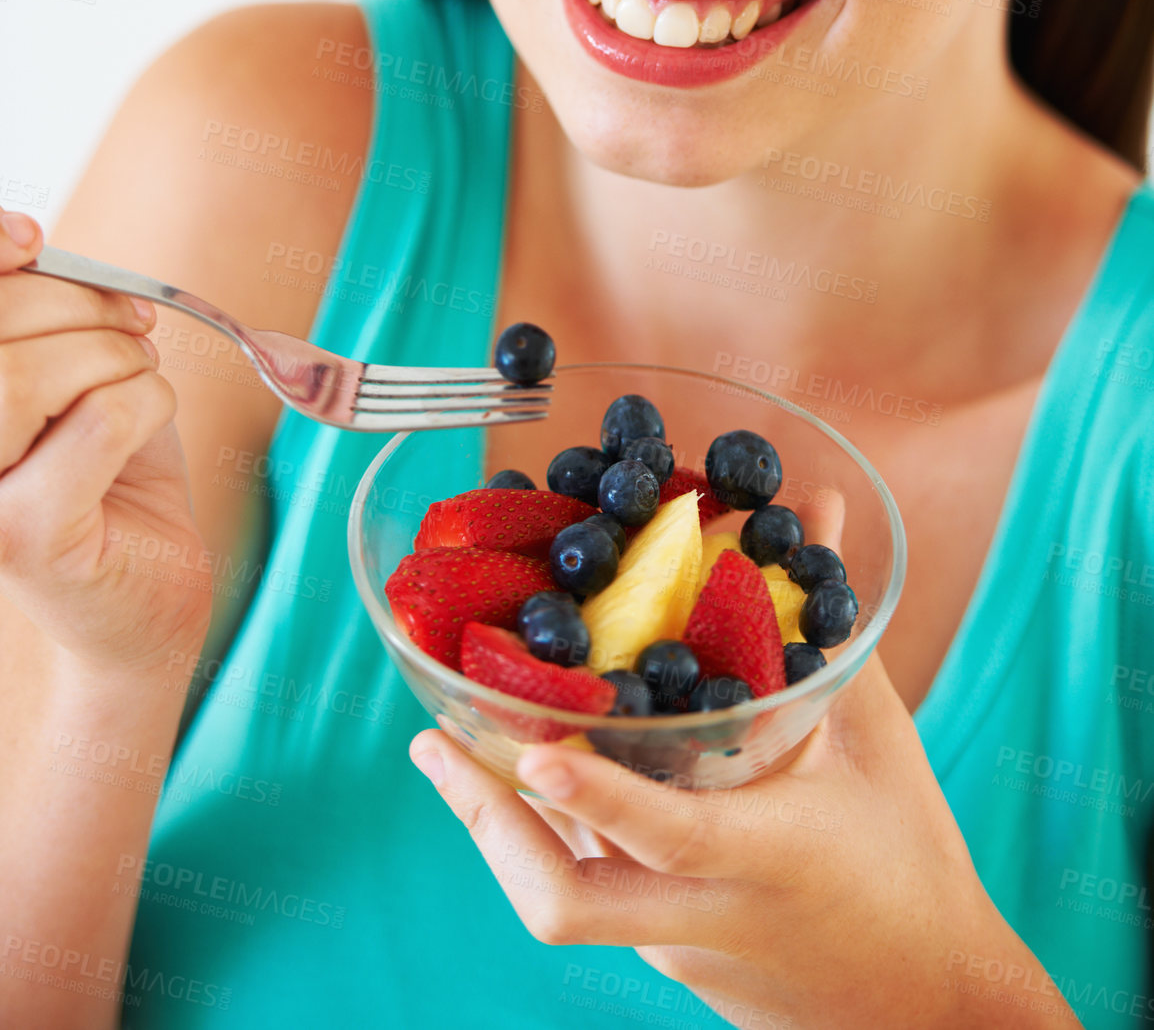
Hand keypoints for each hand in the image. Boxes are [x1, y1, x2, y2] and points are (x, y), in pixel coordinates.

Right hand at [0, 210, 211, 670]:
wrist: (144, 596)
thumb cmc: (105, 474)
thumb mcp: (69, 376)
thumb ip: (38, 317)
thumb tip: (25, 240)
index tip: (32, 241)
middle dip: (80, 305)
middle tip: (132, 326)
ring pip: (33, 373)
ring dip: (114, 358)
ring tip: (137, 379)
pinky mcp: (25, 537)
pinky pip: (101, 418)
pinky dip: (148, 400)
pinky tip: (149, 422)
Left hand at [411, 650, 1076, 1028]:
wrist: (927, 1011)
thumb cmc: (912, 862)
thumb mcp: (882, 742)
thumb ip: (833, 628)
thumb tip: (811, 510)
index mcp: (770, 858)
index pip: (674, 835)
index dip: (601, 795)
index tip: (538, 748)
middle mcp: (706, 915)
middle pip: (568, 904)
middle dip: (486, 820)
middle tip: (430, 740)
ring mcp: (676, 948)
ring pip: (565, 888)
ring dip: (500, 819)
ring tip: (446, 742)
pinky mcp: (666, 957)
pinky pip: (592, 887)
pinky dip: (553, 829)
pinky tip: (535, 772)